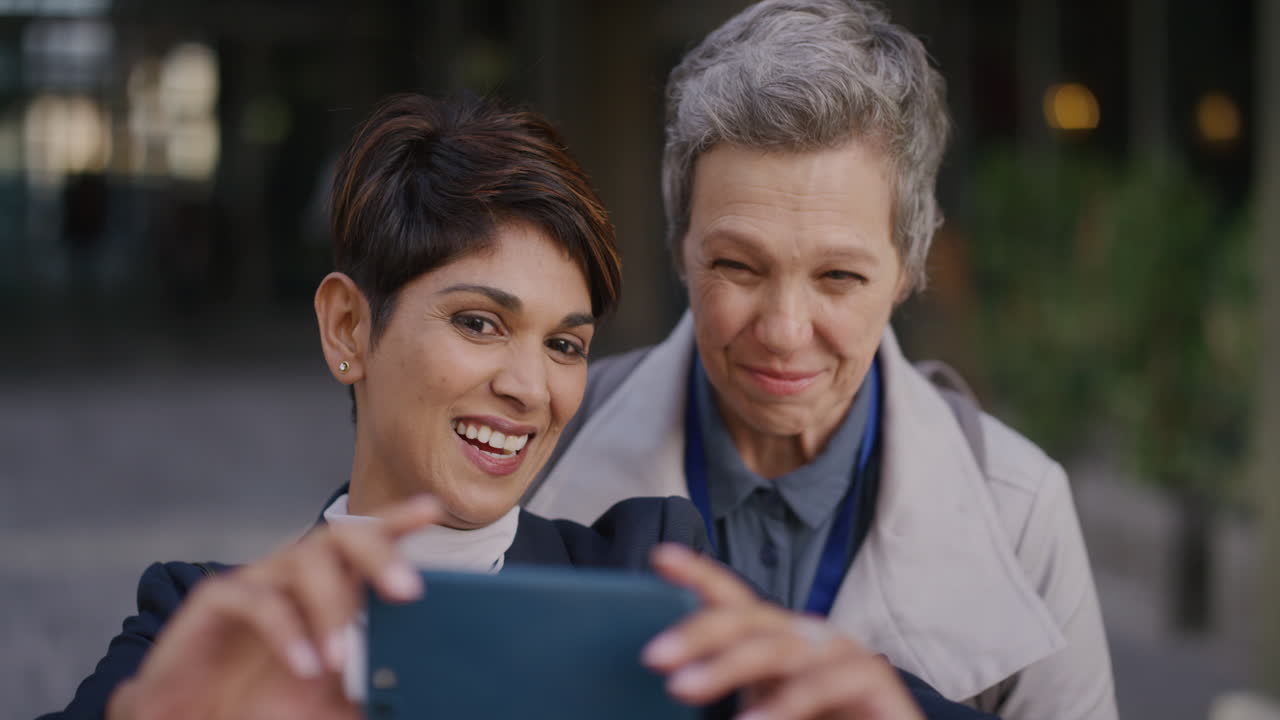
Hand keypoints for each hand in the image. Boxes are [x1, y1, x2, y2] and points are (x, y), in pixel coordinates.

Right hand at [107, 495, 442, 719]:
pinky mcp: (214, 600)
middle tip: (408, 591)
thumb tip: (419, 692)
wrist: (192, 715)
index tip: (432, 511)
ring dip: (331, 608)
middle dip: (378, 555)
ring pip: (302, 563)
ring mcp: (256, 580)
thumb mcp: (328, 696)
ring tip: (340, 659)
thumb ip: (368, 687)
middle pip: (340, 537)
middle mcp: (294, 572)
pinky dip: (286, 632)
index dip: (398, 522)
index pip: (367, 541)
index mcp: (328, 584)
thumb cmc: (261, 699)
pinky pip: (256, 600)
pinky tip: (304, 665)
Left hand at [643, 543, 923, 719]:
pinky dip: (786, 703)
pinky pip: (823, 682)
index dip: (699, 575)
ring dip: (727, 666)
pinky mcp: (872, 677)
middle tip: (653, 656)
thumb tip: (674, 688)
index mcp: (775, 640)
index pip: (733, 601)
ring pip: (777, 646)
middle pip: (747, 619)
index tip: (660, 558)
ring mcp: (841, 652)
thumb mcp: (760, 709)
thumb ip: (724, 690)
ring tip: (681, 689)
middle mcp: (806, 636)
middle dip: (697, 631)